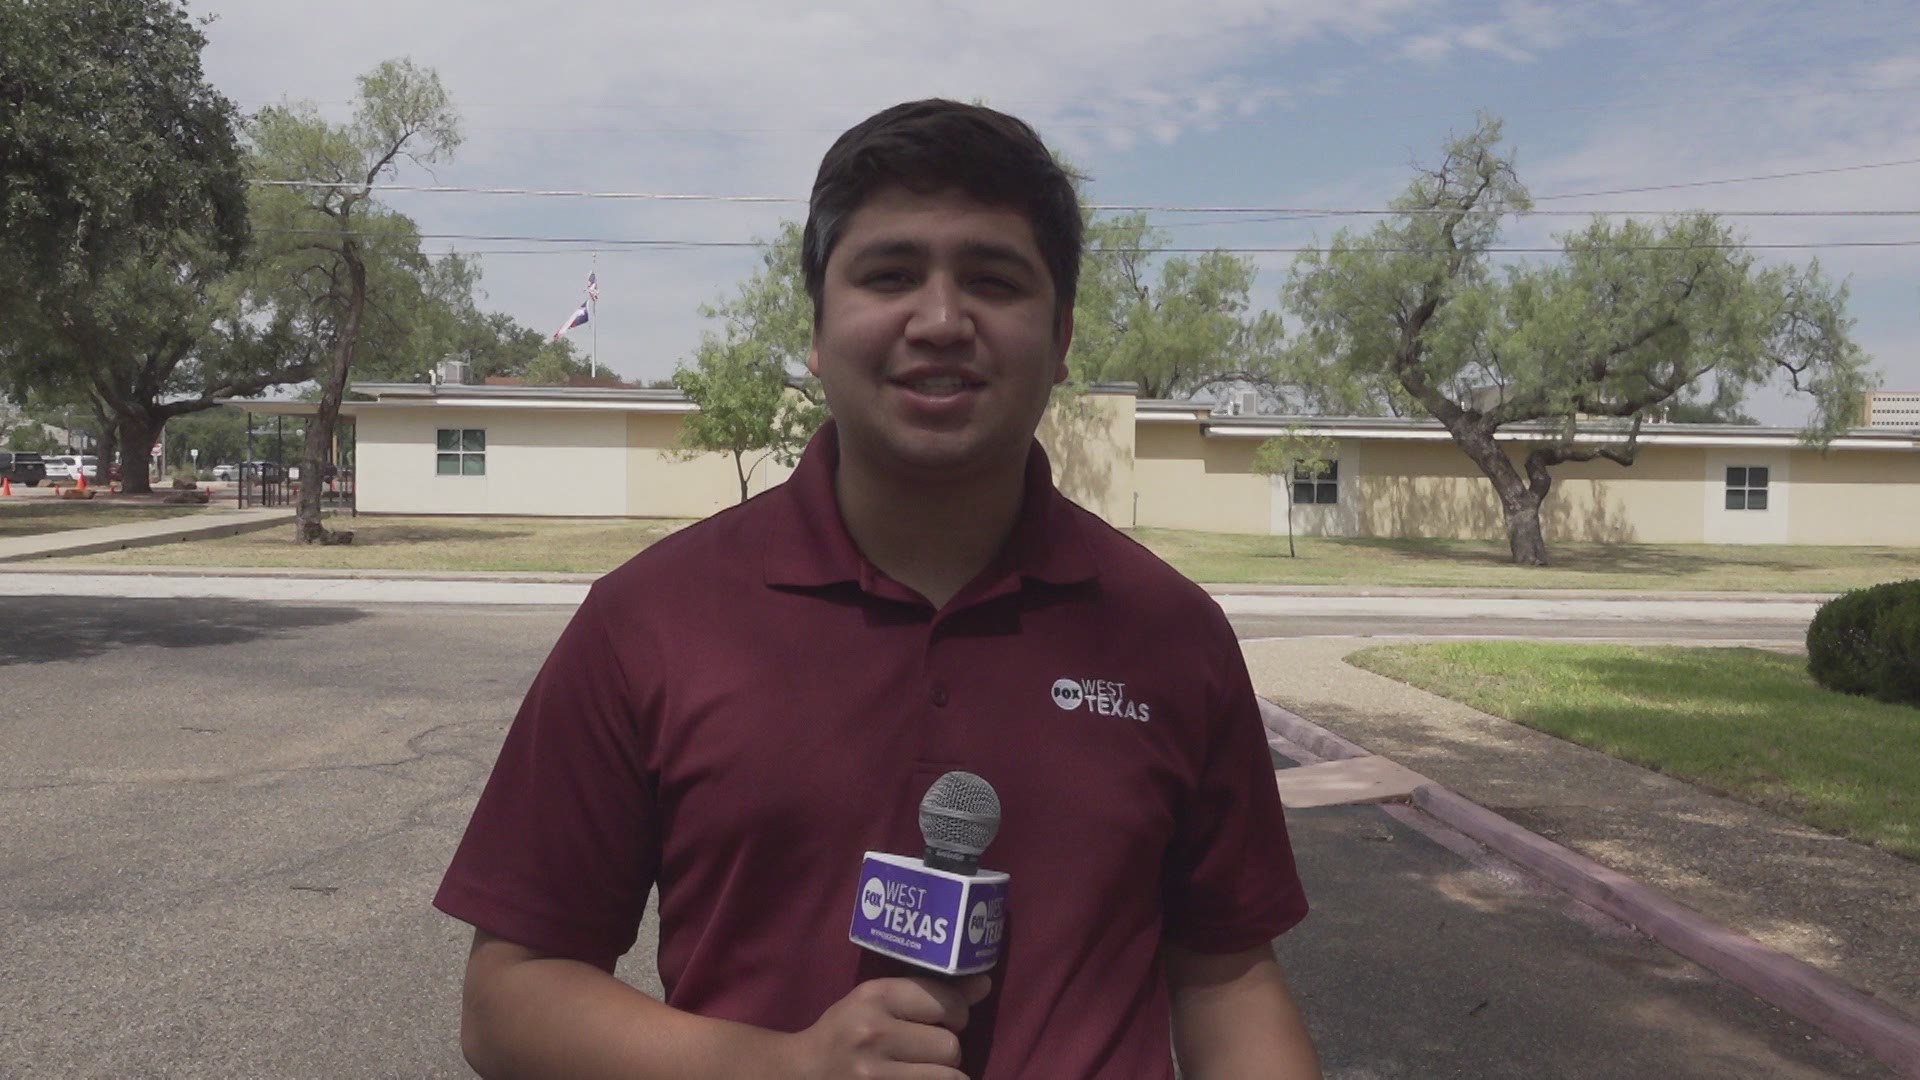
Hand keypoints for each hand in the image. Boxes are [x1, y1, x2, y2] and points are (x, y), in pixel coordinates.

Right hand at [789, 974, 990, 1078]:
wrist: (802, 1073)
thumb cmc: (845, 1031)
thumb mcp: (877, 1000)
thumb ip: (928, 992)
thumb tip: (984, 985)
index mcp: (875, 996)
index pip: (946, 1002)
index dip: (956, 1013)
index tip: (945, 1019)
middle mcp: (874, 1034)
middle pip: (951, 1045)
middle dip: (947, 1048)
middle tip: (929, 1049)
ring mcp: (875, 1075)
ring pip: (948, 1077)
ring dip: (943, 1074)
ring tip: (922, 1068)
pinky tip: (918, 1078)